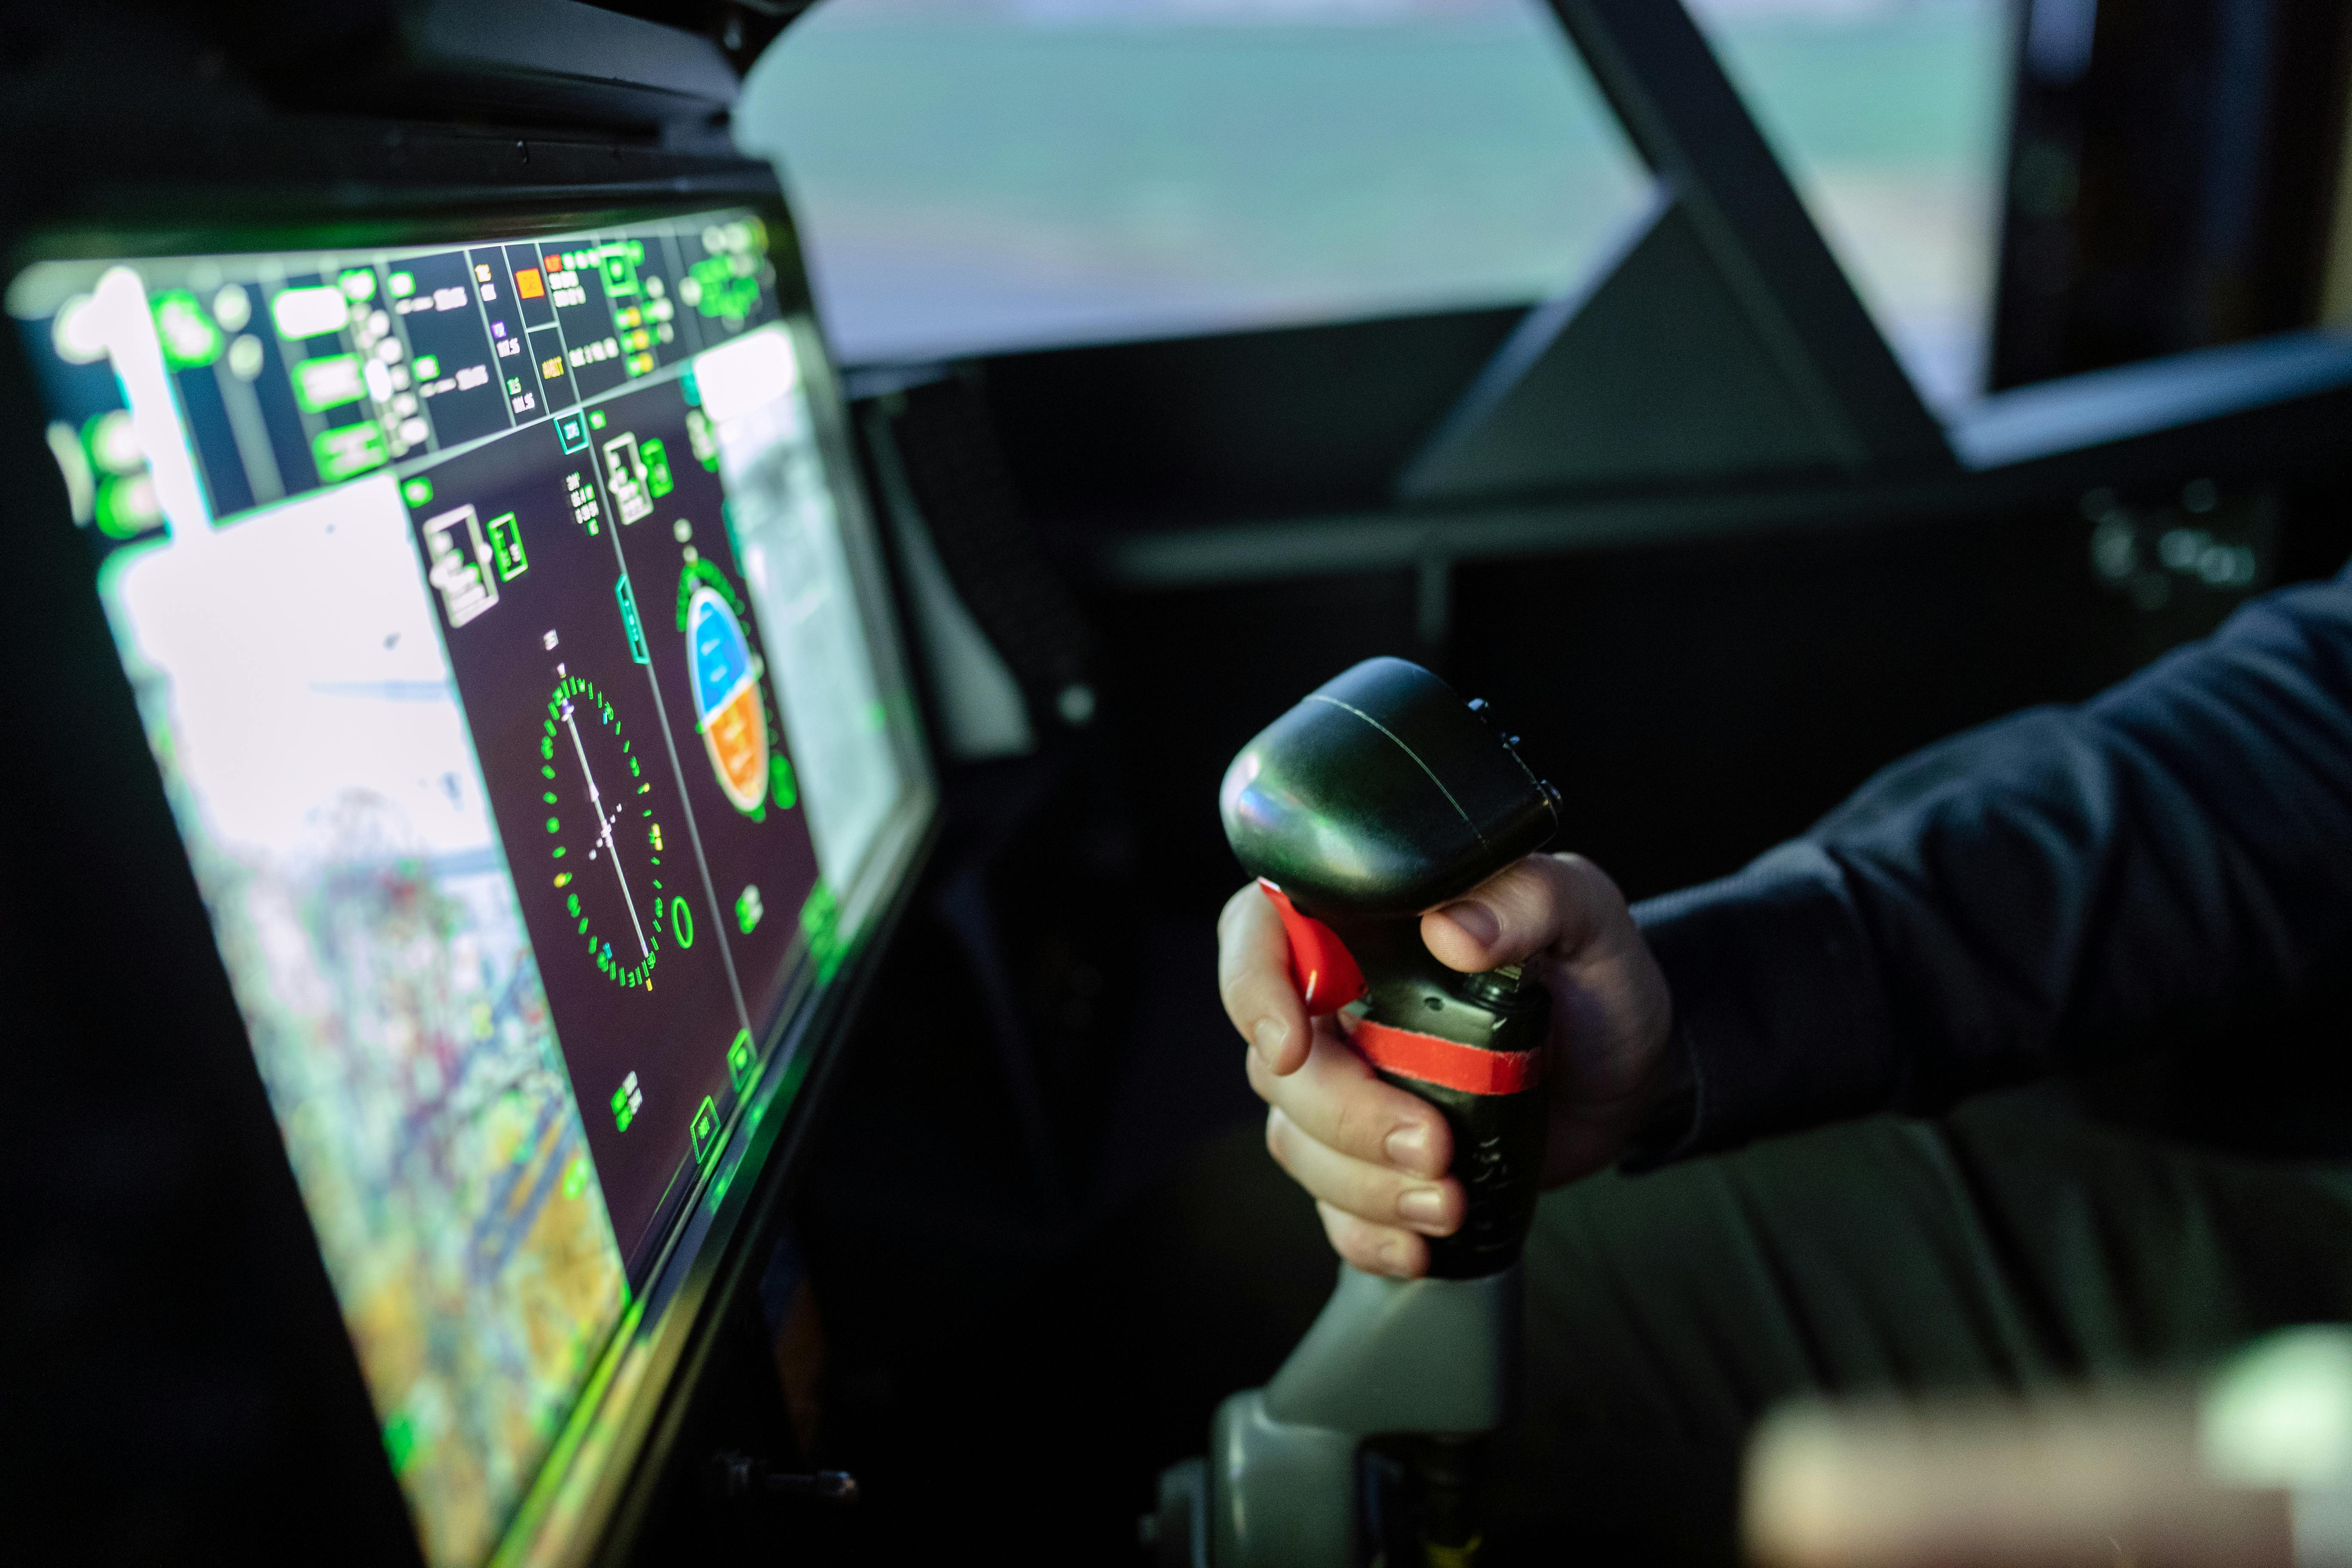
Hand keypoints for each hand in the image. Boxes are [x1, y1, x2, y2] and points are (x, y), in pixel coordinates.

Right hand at [1216, 853, 1676, 1277]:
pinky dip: (1369, 1234)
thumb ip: (1530, 899)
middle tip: (1432, 1144)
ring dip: (1365, 1183)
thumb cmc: (1597, 978)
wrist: (1630, 1071)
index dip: (1252, 987)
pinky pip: (1334, 1206)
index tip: (1291, 1045)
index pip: (1260, 932)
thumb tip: (1453, 929)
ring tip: (1450, 1199)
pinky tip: (1422, 1245)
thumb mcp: (1586, 916)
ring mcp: (1350, 1086)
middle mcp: (1338, 1004)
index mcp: (1363, 925)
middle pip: (1275, 1063)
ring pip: (1298, 1141)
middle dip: (1345, 1115)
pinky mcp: (1372, 1158)